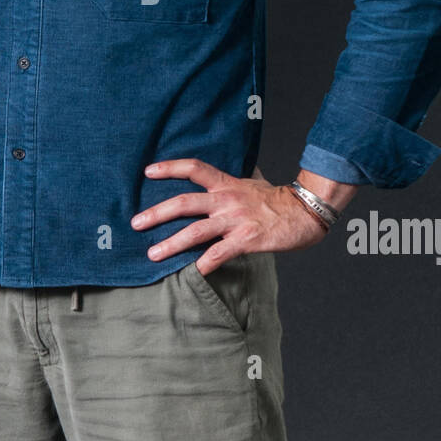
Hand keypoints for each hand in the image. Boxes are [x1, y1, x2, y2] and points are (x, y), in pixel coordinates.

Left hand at [130, 157, 327, 273]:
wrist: (305, 212)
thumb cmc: (278, 199)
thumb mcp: (251, 182)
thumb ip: (231, 181)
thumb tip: (218, 177)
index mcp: (226, 184)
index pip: (194, 169)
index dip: (170, 168)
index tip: (148, 171)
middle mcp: (226, 200)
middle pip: (184, 203)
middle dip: (157, 213)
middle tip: (135, 223)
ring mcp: (234, 221)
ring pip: (195, 232)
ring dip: (171, 244)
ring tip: (152, 254)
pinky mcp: (245, 240)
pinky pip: (219, 254)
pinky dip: (204, 264)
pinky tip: (193, 273)